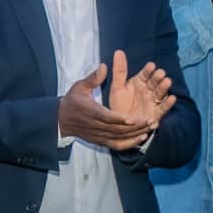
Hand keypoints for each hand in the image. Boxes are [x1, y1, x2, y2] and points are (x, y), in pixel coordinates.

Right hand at [58, 52, 174, 150]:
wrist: (61, 119)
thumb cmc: (72, 101)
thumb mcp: (80, 86)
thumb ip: (93, 78)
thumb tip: (104, 66)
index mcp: (91, 111)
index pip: (106, 117)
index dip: (119, 119)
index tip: (133, 118)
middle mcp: (96, 126)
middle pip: (117, 129)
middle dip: (135, 127)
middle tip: (151, 121)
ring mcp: (98, 135)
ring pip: (119, 137)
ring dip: (136, 134)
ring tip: (151, 127)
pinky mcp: (101, 141)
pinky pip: (116, 145)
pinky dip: (129, 144)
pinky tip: (141, 138)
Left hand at [107, 50, 175, 129]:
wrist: (120, 126)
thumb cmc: (118, 105)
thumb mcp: (117, 88)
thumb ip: (119, 71)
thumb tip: (118, 51)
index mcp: (139, 83)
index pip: (145, 74)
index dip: (148, 70)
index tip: (151, 66)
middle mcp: (148, 91)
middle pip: (154, 82)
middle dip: (158, 78)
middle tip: (160, 73)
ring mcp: (153, 102)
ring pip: (160, 93)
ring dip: (164, 88)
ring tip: (167, 82)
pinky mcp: (156, 114)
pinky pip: (163, 108)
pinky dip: (168, 104)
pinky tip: (172, 98)